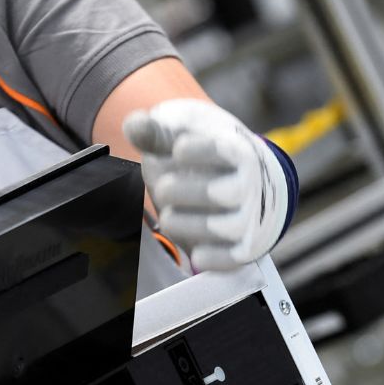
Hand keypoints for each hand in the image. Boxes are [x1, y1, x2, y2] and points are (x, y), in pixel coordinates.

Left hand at [123, 100, 288, 271]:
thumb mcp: (184, 134)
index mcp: (237, 151)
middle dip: (182, 191)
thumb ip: (155, 131)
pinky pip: (233, 258)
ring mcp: (249, 217)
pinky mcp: (245, 246)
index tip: (179, 149)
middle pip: (219, 192)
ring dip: (188, 225)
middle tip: (163, 188)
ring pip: (224, 228)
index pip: (223, 151)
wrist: (246, 179)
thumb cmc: (204, 155)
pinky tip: (195, 252)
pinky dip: (213, 258)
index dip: (198, 150)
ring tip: (168, 217)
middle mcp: (249, 185)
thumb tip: (134, 125)